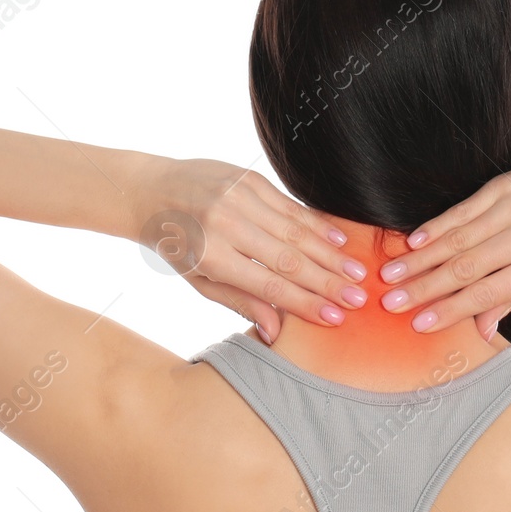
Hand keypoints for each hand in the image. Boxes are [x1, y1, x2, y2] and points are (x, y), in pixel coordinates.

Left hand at [138, 157, 367, 341]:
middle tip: (358, 299)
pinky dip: (317, 224)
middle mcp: (225, 223)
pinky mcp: (249, 178)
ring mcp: (238, 196)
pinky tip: (340, 240)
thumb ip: (240, 302)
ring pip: (295, 231)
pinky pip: (290, 205)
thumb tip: (275, 333)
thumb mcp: (199, 280)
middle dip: (328, 281)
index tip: (336, 318)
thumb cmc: (177, 244)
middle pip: (288, 259)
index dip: (305, 303)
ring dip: (330, 254)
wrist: (151, 190)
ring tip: (357, 274)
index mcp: (210, 255)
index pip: (268, 285)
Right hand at [373, 156, 510, 336]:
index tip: (418, 323)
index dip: (449, 310)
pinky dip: (437, 225)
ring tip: (390, 275)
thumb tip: (478, 334)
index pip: (486, 294)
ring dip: (420, 258)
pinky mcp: (505, 186)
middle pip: (465, 268)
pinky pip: (464, 209)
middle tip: (390, 302)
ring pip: (458, 238)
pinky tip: (412, 241)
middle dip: (423, 287)